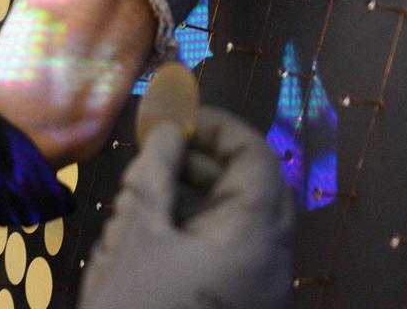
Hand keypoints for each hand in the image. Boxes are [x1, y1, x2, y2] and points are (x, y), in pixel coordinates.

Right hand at [78, 107, 293, 308]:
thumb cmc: (135, 307)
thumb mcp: (136, 233)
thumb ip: (153, 173)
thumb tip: (166, 132)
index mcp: (255, 239)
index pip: (258, 159)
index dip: (219, 128)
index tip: (176, 117)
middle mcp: (272, 263)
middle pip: (256, 190)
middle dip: (207, 162)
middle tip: (158, 150)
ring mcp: (259, 292)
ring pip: (242, 222)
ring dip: (199, 195)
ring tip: (146, 189)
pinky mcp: (240, 308)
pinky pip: (231, 253)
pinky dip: (199, 229)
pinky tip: (154, 229)